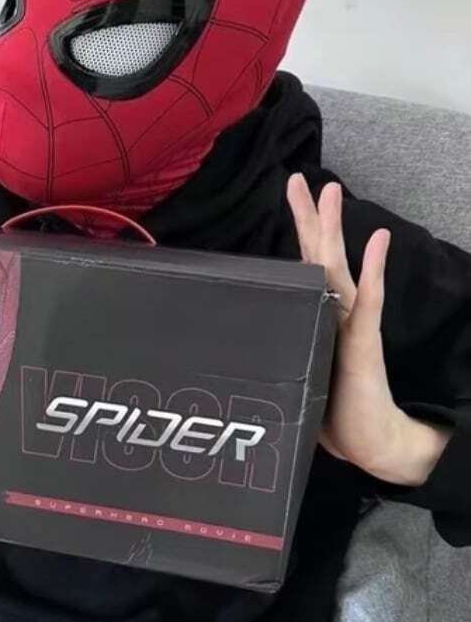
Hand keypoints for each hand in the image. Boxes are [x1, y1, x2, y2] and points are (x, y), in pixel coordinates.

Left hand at [287, 174, 450, 485]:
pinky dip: (374, 269)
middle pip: (319, 256)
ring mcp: (351, 324)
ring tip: (332, 190)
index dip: (295, 236)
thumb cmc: (330, 413)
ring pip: (339, 267)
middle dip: (309, 217)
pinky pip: (369, 301)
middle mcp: (336, 313)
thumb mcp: (292, 374)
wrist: (370, 443)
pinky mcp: (364, 343)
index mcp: (318, 317)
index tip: (284, 203)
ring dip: (335, 229)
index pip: (304, 268)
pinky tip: (381, 239)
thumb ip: (278, 351)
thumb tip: (241, 345)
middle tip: (299, 178)